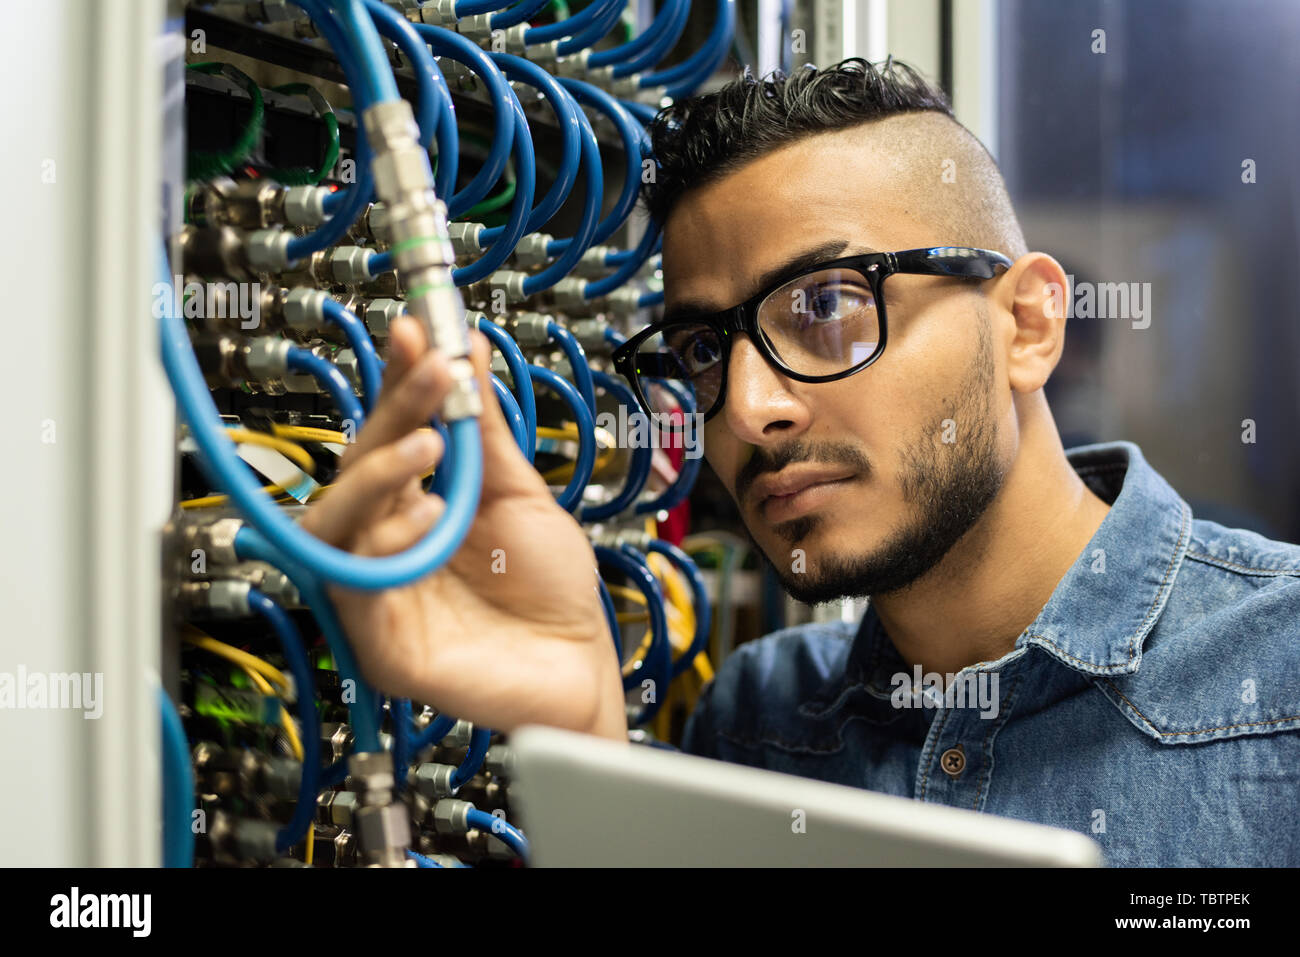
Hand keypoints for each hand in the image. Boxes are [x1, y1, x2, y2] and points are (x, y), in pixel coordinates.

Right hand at [300, 316, 626, 742]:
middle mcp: (387, 543)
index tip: (413, 330)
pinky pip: (355, 583)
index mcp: (416, 505)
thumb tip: (467, 349)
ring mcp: (377, 591)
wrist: (581, 665)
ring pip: (335, 521)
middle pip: (357, 467)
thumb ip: (487, 431)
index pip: (389, 434)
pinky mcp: (378, 641)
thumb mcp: (521, 495)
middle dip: (392, 411)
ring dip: (379, 472)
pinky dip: (386, 541)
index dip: (395, 382)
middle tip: (432, 372)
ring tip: (432, 443)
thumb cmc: (551, 589)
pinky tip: (428, 515)